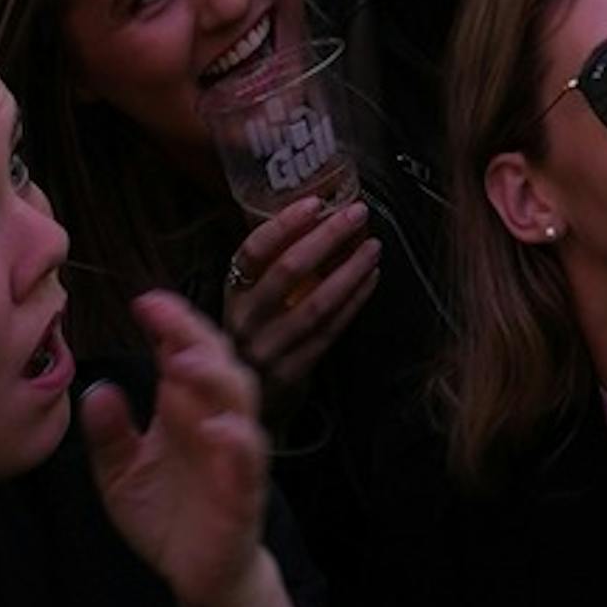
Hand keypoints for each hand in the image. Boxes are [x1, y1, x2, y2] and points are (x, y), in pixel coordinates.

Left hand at [83, 292, 277, 606]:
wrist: (200, 574)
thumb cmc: (165, 513)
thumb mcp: (121, 475)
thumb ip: (109, 435)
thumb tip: (95, 390)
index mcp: (184, 407)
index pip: (184, 349)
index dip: (169, 322)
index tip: (141, 303)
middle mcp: (213, 418)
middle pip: (215, 359)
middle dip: (192, 333)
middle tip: (161, 317)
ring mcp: (233, 452)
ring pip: (239, 397)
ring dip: (213, 376)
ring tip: (181, 361)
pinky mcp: (243, 491)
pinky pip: (248, 459)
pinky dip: (237, 440)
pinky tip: (216, 429)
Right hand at [220, 192, 379, 407]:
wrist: (246, 404)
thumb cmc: (256, 337)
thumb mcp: (250, 302)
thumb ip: (271, 267)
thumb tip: (317, 215)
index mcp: (233, 294)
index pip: (253, 251)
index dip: (284, 224)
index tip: (314, 202)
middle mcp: (246, 320)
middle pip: (289, 270)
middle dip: (328, 237)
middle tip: (357, 214)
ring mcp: (269, 349)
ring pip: (316, 303)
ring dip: (350, 270)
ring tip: (373, 247)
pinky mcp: (293, 371)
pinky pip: (330, 330)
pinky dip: (354, 302)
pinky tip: (370, 280)